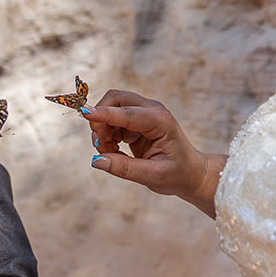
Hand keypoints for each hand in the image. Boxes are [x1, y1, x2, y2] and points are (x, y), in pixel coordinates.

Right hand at [85, 90, 223, 216]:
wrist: (191, 173)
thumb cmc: (177, 174)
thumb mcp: (153, 176)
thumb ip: (124, 168)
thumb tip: (97, 161)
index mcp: (160, 121)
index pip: (127, 113)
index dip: (105, 114)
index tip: (85, 113)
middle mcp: (152, 110)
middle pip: (115, 99)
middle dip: (101, 120)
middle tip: (101, 146)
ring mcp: (144, 112)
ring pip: (111, 108)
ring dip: (103, 129)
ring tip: (111, 152)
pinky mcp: (137, 119)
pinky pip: (113, 118)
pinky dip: (107, 132)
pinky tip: (116, 149)